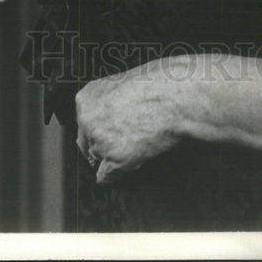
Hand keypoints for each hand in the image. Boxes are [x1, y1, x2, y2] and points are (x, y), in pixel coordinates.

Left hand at [75, 60, 188, 182]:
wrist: (178, 94)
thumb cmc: (159, 84)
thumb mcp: (124, 84)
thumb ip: (108, 103)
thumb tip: (107, 120)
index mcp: (87, 98)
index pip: (83, 125)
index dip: (101, 130)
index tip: (114, 130)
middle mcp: (87, 119)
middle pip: (87, 145)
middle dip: (104, 147)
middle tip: (127, 140)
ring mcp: (99, 140)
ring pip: (98, 161)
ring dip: (116, 158)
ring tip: (139, 141)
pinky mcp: (115, 160)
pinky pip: (108, 177)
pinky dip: (121, 172)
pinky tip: (136, 158)